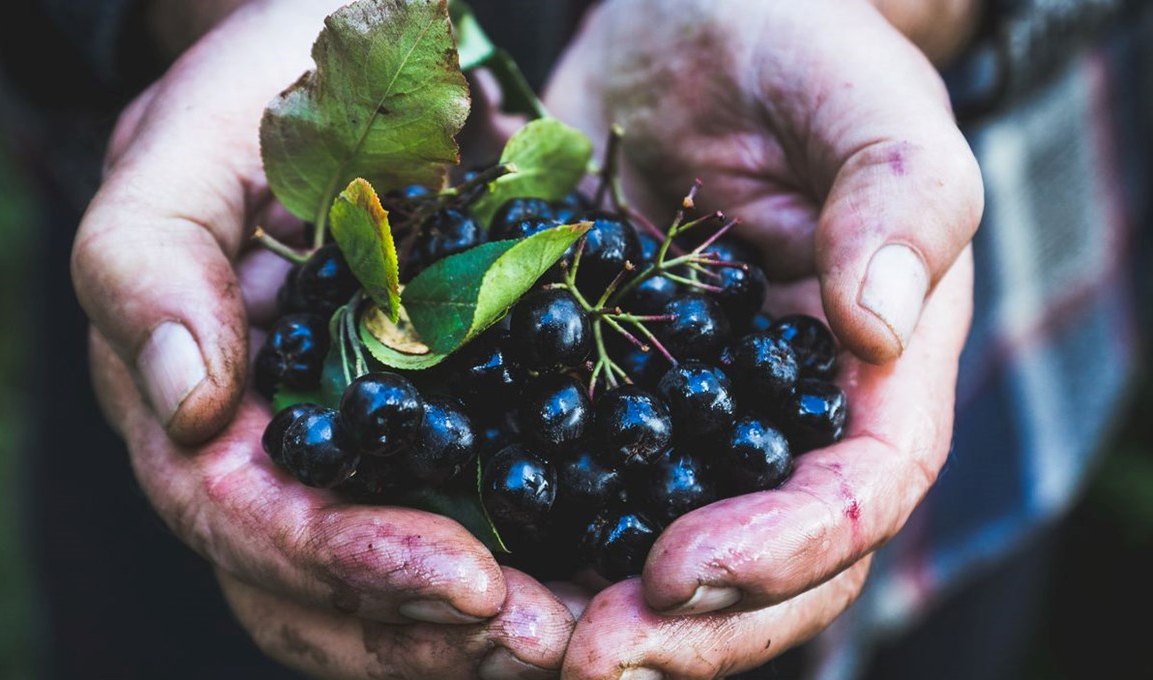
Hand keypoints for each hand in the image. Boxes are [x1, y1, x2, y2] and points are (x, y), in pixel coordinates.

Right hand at [73, 2, 571, 676]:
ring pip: (395, 592)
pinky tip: (601, 580)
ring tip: (581, 633)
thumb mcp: (192, 143)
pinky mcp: (447, 436)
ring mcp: (361, 457)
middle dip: (428, 632)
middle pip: (321, 593)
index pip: (247, 521)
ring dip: (483, 631)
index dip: (345, 566)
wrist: (373, 71)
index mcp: (200, 407)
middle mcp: (275, 455)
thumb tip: (185, 402)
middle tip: (544, 639)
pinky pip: (478, 528)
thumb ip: (149, 257)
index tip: (463, 581)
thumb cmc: (270, 92)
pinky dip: (533, 569)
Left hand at [543, 0, 982, 675]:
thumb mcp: (865, 100)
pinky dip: (531, 540)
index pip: (858, 497)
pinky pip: (577, 488)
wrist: (689, 25)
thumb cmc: (798, 48)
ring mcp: (689, 418)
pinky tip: (463, 560)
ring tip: (518, 642)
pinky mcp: (602, 394)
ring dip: (598, 615)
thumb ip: (897, 201)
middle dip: (686, 627)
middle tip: (584, 657)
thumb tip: (880, 325)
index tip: (679, 567)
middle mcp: (781, 418)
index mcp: (873, 373)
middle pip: (766, 568)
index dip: (781, 552)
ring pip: (665, 555)